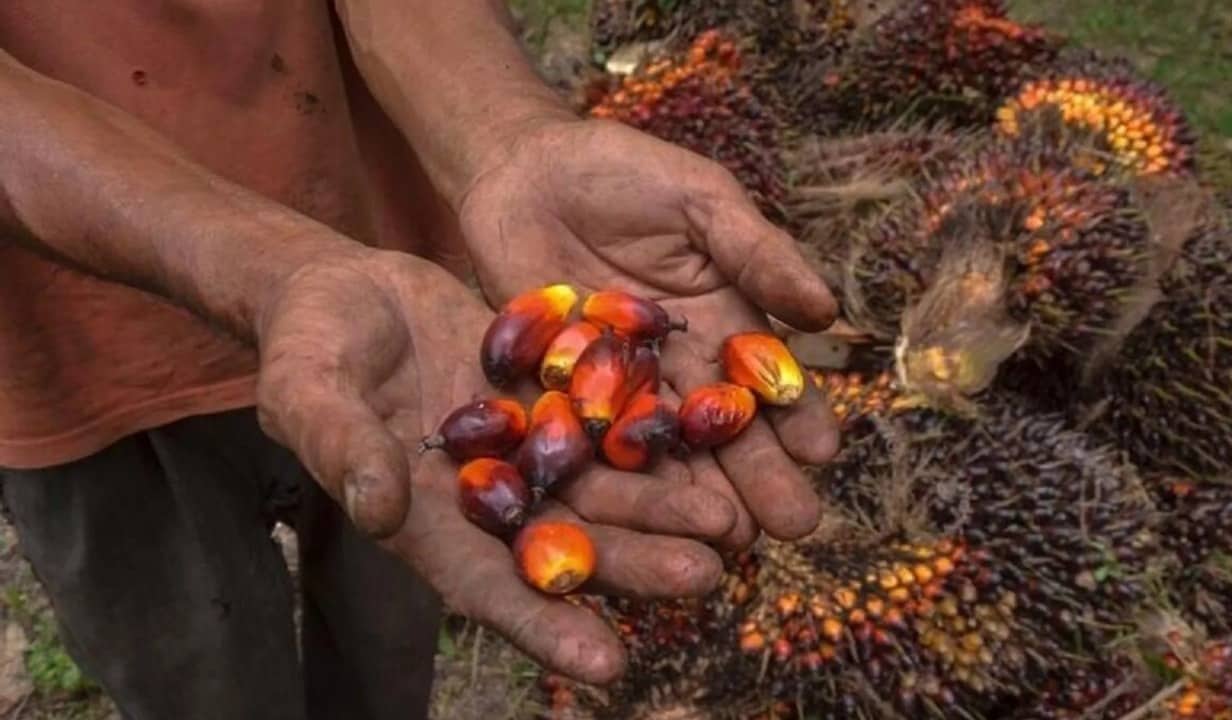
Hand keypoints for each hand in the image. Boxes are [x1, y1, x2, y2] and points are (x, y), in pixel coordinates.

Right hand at [253, 249, 736, 682]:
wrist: (342, 290)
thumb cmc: (306, 351)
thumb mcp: (308, 393)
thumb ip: (345, 449)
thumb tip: (382, 510)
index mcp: (427, 522)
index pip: (488, 588)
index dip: (546, 627)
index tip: (608, 665)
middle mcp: (488, 498)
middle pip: (569, 543)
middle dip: (636, 565)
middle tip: (706, 577)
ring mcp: (524, 446)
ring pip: (603, 487)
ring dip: (664, 507)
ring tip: (730, 521)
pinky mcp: (549, 393)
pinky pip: (608, 415)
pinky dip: (655, 431)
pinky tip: (710, 438)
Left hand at [458, 119, 841, 547]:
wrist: (521, 168)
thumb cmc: (623, 172)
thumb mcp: (700, 200)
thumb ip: (755, 251)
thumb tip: (827, 310)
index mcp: (722, 321)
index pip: (767, 378)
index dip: (797, 414)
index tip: (823, 450)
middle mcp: (677, 367)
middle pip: (722, 431)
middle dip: (759, 477)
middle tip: (791, 526)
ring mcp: (616, 387)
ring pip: (661, 451)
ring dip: (694, 496)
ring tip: (727, 539)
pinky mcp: (556, 394)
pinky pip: (584, 440)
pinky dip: (608, 477)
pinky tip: (633, 515)